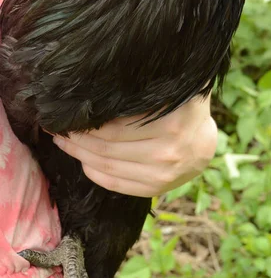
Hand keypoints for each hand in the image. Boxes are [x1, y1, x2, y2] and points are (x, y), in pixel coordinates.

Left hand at [52, 96, 216, 196]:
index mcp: (171, 126)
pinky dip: (94, 173)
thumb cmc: (182, 111)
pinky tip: (83, 161)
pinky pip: (116, 184)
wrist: (204, 142)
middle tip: (59, 129)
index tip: (68, 115)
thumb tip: (97, 88)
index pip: (114, 129)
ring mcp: (162, 176)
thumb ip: (142, 93)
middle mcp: (167, 153)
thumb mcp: (169, 94)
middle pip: (107, 148)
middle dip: (78, 139)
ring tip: (65, 143)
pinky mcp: (156, 189)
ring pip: (108, 167)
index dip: (86, 124)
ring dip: (80, 155)